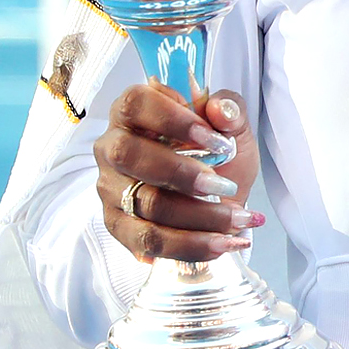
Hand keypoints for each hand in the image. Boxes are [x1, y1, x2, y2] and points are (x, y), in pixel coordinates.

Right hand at [95, 85, 262, 262]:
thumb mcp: (232, 127)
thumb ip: (229, 110)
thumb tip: (220, 111)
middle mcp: (112, 147)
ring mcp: (111, 188)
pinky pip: (150, 241)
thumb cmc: (217, 153)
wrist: (220, 195)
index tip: (215, 139)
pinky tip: (224, 242)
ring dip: (199, 215)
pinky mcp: (119, 225)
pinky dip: (192, 244)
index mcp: (133, 111)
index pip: (135, 103)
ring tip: (237, 219)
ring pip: (146, 204)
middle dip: (183, 174)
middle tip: (224, 185)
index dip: (172, 120)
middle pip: (129, 155)